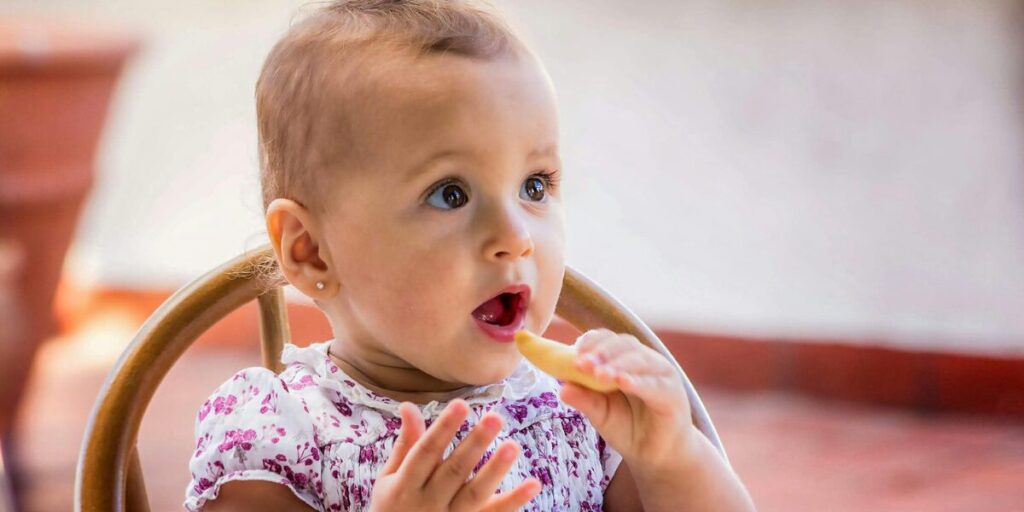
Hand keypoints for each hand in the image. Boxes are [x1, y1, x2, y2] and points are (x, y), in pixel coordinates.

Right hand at [369, 399, 540, 511]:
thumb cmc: (392, 507)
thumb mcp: (390, 477)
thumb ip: (405, 444)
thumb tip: (409, 405)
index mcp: (405, 485)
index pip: (425, 452)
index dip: (443, 429)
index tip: (461, 405)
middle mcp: (428, 502)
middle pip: (454, 471)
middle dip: (475, 444)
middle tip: (495, 417)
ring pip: (474, 494)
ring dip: (495, 470)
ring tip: (512, 446)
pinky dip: (513, 501)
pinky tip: (533, 484)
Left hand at [558, 329, 699, 470]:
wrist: (656, 456)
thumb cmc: (628, 427)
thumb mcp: (600, 413)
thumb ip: (585, 399)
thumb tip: (562, 389)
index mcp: (625, 358)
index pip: (607, 340)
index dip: (591, 343)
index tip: (573, 354)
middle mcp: (645, 360)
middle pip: (624, 344)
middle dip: (601, 352)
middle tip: (582, 364)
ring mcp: (662, 375)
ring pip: (639, 360)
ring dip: (618, 365)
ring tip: (600, 375)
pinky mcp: (673, 394)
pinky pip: (655, 384)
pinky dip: (639, 382)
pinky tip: (624, 383)